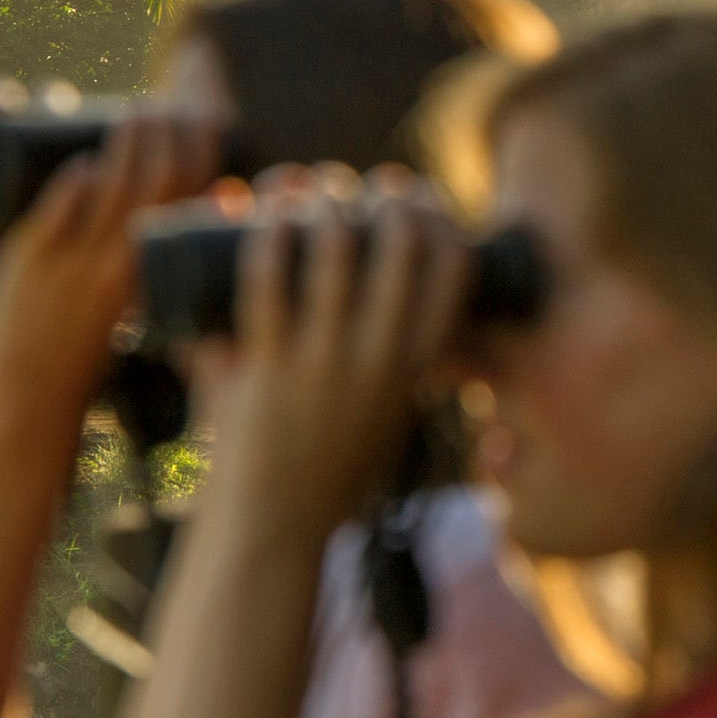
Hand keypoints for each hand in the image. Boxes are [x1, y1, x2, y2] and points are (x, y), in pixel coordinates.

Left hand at [0, 108, 219, 445]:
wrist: (33, 395)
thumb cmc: (91, 358)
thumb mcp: (138, 312)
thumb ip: (158, 271)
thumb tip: (183, 234)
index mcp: (154, 275)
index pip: (192, 200)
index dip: (202, 154)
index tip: (203, 123)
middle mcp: (122, 262)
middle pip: (158, 179)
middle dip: (168, 134)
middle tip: (167, 107)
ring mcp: (77, 258)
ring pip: (112, 182)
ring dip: (127, 141)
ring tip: (132, 114)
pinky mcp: (34, 257)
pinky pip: (63, 204)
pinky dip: (78, 176)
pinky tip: (84, 159)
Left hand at [195, 170, 470, 546]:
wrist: (272, 530)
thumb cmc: (328, 474)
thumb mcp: (385, 418)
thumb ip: (391, 370)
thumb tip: (394, 324)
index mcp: (415, 368)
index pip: (452, 272)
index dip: (440, 220)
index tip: (418, 196)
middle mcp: (378, 359)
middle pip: (398, 247)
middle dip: (382, 199)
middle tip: (357, 187)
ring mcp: (322, 361)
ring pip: (333, 253)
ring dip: (324, 204)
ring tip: (308, 188)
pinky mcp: (265, 367)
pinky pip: (267, 282)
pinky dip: (267, 235)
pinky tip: (263, 209)